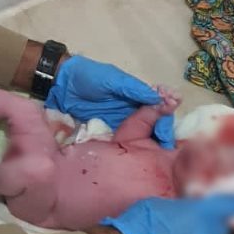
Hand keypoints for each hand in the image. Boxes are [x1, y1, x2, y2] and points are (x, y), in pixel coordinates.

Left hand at [44, 56, 174, 148]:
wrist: (62, 85)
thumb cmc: (89, 77)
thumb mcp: (112, 80)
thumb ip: (133, 89)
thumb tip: (159, 98)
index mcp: (136, 93)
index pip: (159, 104)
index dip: (167, 112)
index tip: (171, 125)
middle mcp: (133, 108)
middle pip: (154, 122)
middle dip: (162, 131)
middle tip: (166, 145)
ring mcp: (122, 121)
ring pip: (143, 133)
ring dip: (152, 142)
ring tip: (159, 154)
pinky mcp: (111, 131)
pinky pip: (127, 140)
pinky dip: (135, 147)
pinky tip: (141, 156)